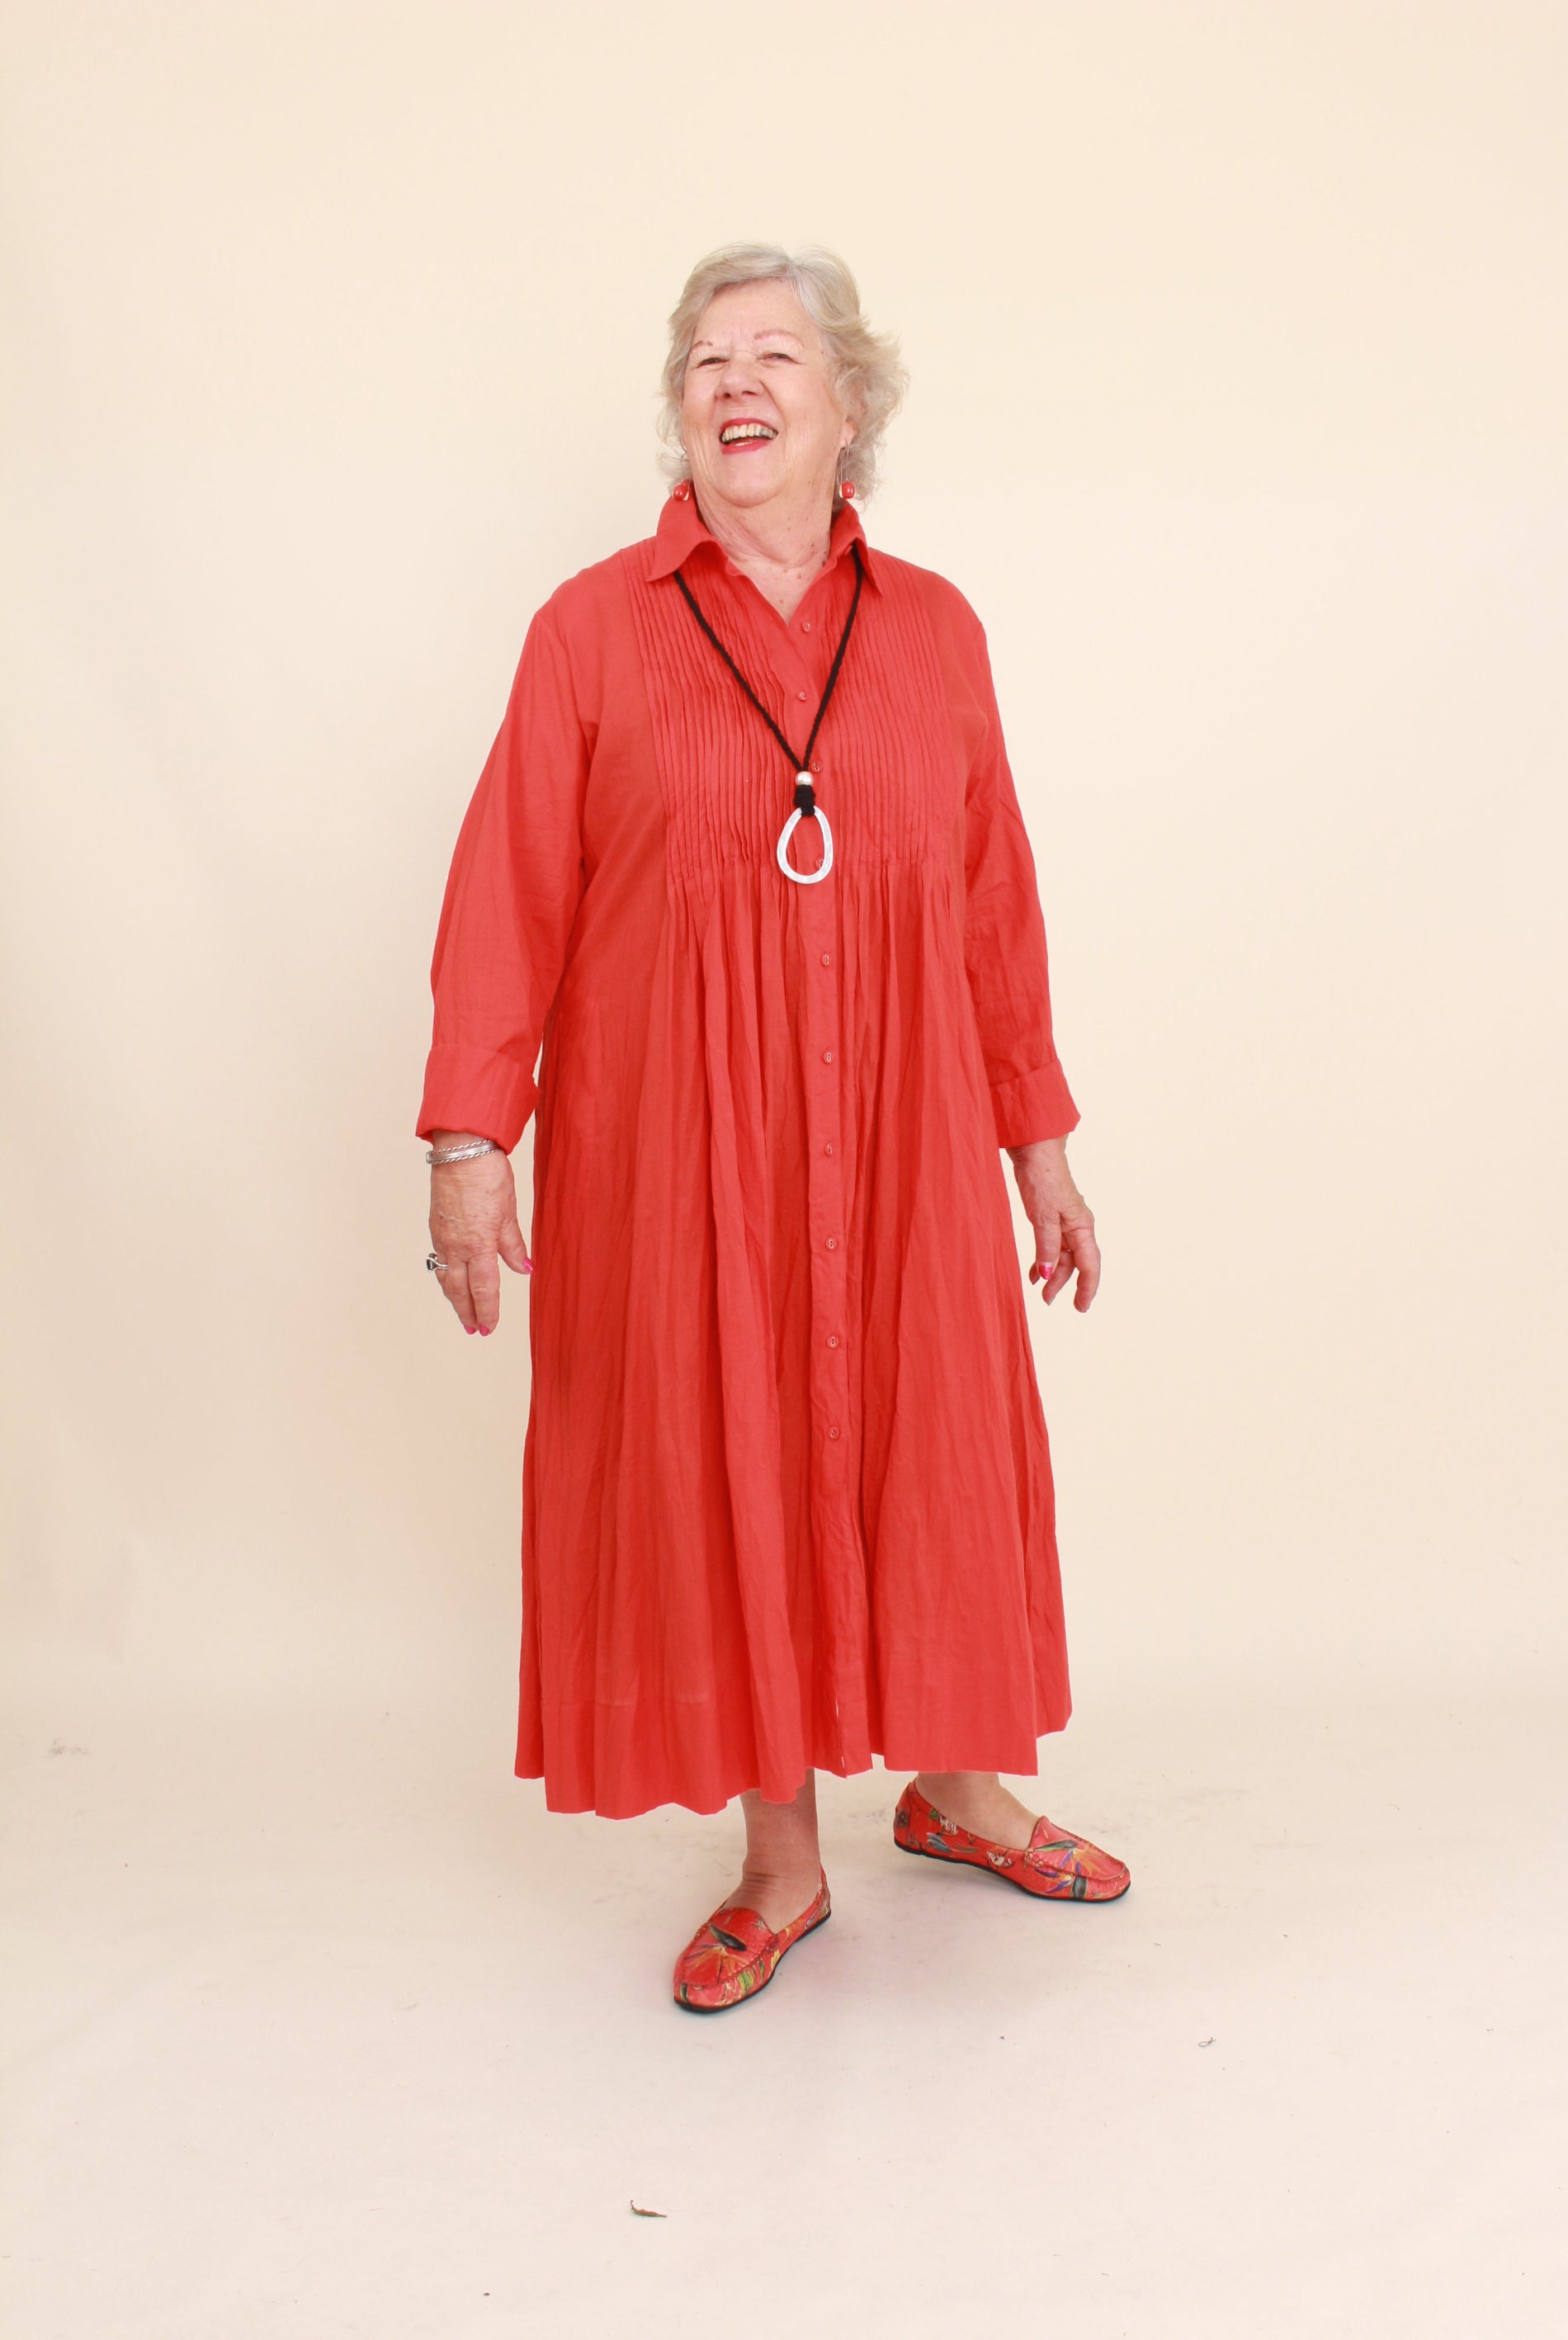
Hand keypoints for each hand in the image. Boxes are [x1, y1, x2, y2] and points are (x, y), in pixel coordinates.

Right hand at [427, 1133, 531, 1334]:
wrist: (461, 1151)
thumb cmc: (488, 1175)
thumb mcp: (510, 1212)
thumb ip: (514, 1246)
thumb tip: (524, 1269)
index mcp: (479, 1244)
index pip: (484, 1288)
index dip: (487, 1311)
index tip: (489, 1328)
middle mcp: (456, 1245)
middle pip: (459, 1290)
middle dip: (467, 1312)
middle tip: (474, 1330)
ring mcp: (442, 1237)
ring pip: (445, 1277)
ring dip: (454, 1298)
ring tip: (462, 1312)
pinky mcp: (435, 1226)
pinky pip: (438, 1260)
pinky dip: (445, 1276)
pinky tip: (449, 1279)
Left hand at [1006, 1137, 1099, 1311]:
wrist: (1034, 1151)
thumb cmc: (1042, 1178)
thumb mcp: (1042, 1217)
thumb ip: (1046, 1247)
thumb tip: (1046, 1274)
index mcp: (1082, 1226)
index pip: (1089, 1265)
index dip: (1087, 1288)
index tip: (1081, 1307)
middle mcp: (1078, 1226)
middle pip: (1075, 1263)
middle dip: (1063, 1283)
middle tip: (1048, 1301)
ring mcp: (1065, 1221)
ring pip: (1063, 1255)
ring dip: (1052, 1272)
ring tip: (1040, 1291)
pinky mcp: (1051, 1216)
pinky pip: (1052, 1244)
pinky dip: (1043, 1258)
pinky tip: (1033, 1271)